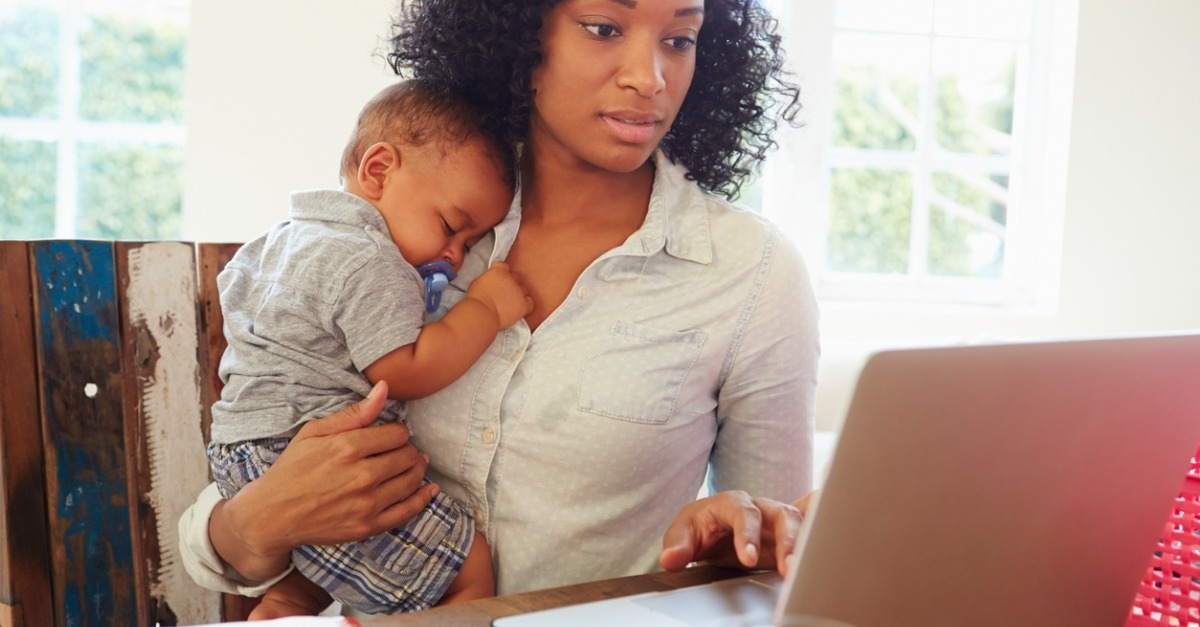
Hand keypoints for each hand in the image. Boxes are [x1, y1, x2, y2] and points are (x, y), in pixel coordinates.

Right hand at [210, 382, 436, 580]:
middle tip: (401, 450)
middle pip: (407, 456)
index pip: (397, 434)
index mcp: (347, 448)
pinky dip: (422, 499)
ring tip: (413, 464)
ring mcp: (366, 504)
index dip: (397, 432)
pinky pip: (407, 511)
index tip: (390, 435)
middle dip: (408, 450)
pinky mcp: (367, 526)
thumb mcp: (314, 432)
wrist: (272, 514)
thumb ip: (354, 413)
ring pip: (411, 481)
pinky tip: (430, 490)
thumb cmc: (292, 469)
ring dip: (417, 469)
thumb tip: (384, 389)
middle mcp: (361, 476)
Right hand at [464, 261, 533, 327]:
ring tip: (509, 303)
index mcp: (499, 270)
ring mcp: (519, 291)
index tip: (499, 282)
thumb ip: (489, 278)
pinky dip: (526, 305)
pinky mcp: (523, 304)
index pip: (505, 267)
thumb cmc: (476, 300)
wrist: (481, 313)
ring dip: (519, 295)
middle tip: (503, 295)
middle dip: (511, 285)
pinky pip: (530, 302)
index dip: (503, 275)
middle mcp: (511, 278)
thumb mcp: (479, 281)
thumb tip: (493, 281)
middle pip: (516, 278)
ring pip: (524, 289)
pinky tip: (518, 309)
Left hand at [659, 490, 813, 576]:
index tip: (748, 559)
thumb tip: (670, 559)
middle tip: (788, 567)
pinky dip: (827, 523)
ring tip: (805, 570)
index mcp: (732, 503)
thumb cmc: (700, 527)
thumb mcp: (682, 534)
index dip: (747, 535)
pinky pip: (814, 521)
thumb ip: (677, 546)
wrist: (712, 529)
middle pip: (781, 514)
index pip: (744, 514)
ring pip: (801, 522)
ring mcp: (778, 519)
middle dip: (787, 540)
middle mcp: (760, 507)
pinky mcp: (790, 533)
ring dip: (806, 544)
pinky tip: (841, 532)